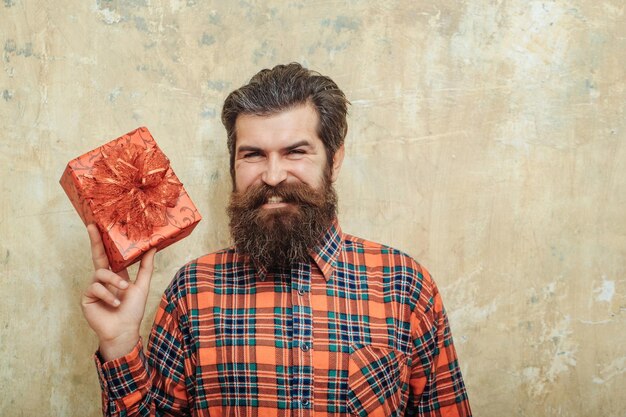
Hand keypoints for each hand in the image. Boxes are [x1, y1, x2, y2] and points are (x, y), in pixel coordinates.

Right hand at [80, 224, 155, 360]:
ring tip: (123, 290)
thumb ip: (146, 268)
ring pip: (100, 273)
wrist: (124, 330)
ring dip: (114, 281)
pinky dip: (108, 294)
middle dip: (95, 241)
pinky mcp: (87, 297)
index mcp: (116, 274)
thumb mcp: (142, 286)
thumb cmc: (133, 310)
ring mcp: (94, 287)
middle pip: (97, 255)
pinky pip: (95, 287)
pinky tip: (115, 303)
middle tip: (92, 226)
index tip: (99, 224)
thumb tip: (153, 248)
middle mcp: (103, 279)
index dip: (104, 240)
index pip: (109, 254)